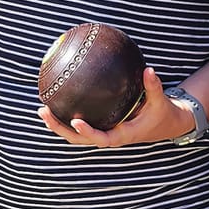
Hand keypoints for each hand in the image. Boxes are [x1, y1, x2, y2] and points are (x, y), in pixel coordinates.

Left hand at [37, 68, 192, 147]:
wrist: (166, 125)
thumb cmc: (162, 114)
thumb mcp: (160, 101)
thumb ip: (153, 87)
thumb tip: (149, 70)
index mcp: (123, 135)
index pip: (102, 138)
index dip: (87, 132)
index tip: (74, 122)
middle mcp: (110, 136)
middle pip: (79, 139)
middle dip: (60, 128)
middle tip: (44, 112)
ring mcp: (105, 133)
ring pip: (76, 135)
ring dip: (58, 125)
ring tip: (42, 109)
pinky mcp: (103, 127)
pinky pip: (82, 125)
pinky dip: (66, 118)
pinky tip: (56, 103)